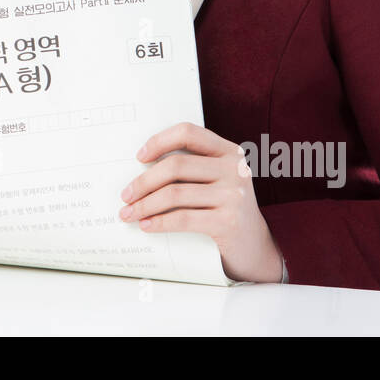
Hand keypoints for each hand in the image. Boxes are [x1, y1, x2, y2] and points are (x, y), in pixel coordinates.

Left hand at [119, 121, 283, 282]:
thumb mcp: (216, 180)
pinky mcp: (228, 222)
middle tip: (125, 195)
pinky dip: (159, 222)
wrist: (254, 247)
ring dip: (145, 205)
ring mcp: (234, 195)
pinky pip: (182, 218)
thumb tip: (141, 168)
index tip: (140, 157)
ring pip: (175, 194)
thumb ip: (192, 167)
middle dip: (144, 182)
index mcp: (229, 151)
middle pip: (176, 166)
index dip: (160, 140)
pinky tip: (146, 225)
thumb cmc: (224, 209)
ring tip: (128, 213)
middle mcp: (234, 169)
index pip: (188, 132)